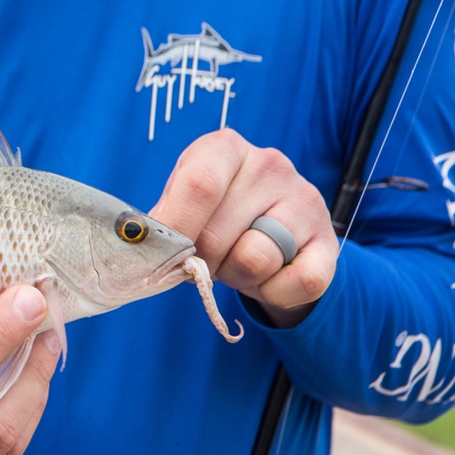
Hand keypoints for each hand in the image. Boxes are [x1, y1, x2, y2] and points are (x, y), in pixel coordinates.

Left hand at [149, 128, 337, 327]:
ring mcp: (304, 199)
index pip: (199, 185)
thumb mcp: (182, 208)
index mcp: (223, 149)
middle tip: (208, 259)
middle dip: (202, 263)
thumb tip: (137, 243)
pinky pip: (299, 282)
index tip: (163, 255)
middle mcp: (268, 164)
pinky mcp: (328, 240)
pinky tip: (268, 279)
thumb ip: (162, 223)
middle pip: (218, 234)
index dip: (177, 228)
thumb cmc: (213, 219)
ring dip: (237, 277)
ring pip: (255, 259)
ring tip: (238, 262)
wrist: (273, 236)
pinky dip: (274, 293)